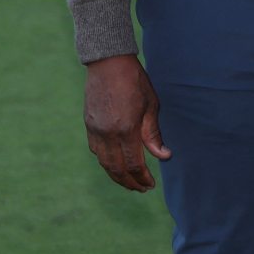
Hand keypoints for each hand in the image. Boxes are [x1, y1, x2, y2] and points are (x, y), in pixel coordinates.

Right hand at [84, 54, 170, 191]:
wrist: (108, 64)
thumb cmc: (135, 82)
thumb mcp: (151, 105)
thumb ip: (153, 134)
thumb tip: (164, 156)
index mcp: (126, 129)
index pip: (134, 164)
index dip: (143, 178)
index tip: (151, 185)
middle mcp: (107, 134)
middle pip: (116, 168)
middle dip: (130, 182)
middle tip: (142, 189)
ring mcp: (95, 130)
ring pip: (104, 163)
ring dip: (116, 176)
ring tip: (130, 182)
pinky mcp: (88, 125)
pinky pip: (96, 151)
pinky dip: (105, 162)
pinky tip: (115, 165)